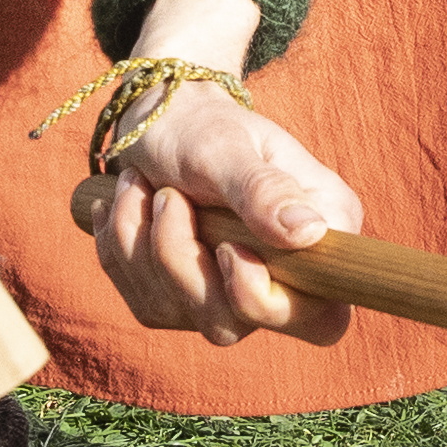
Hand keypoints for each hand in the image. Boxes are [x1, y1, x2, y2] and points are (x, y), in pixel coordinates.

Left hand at [69, 0, 362, 345]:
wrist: (160, 121)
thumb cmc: (201, 125)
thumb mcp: (226, 148)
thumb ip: (263, 190)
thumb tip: (311, 233)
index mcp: (324, 234)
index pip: (318, 317)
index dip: (262, 300)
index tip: (224, 247)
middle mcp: (288, 276)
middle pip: (235, 324)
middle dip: (180, 261)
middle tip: (166, 196)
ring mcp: (234, 294)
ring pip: (182, 312)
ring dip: (142, 244)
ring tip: (139, 185)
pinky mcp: (186, 300)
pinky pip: (148, 302)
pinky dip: (122, 250)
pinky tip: (126, 206)